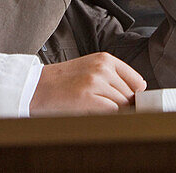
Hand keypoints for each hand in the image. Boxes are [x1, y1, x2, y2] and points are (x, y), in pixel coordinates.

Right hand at [29, 52, 146, 114]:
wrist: (37, 87)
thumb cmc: (64, 81)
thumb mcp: (90, 69)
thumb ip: (112, 78)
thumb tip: (138, 97)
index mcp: (105, 58)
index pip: (137, 81)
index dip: (135, 96)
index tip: (129, 104)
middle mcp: (102, 68)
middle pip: (130, 95)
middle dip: (123, 106)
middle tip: (106, 109)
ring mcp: (95, 81)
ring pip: (122, 104)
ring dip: (114, 112)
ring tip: (96, 110)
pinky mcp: (88, 97)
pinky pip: (112, 112)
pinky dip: (107, 117)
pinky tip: (93, 114)